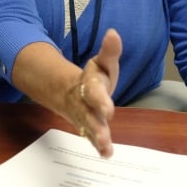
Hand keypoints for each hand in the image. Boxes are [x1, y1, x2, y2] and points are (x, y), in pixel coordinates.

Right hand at [69, 29, 121, 157]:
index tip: (109, 110)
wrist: (72, 91)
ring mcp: (85, 116)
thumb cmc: (94, 77)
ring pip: (89, 127)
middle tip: (104, 137)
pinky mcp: (87, 127)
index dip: (100, 100)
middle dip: (96, 125)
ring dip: (97, 138)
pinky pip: (90, 136)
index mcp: (90, 83)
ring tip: (105, 148)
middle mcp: (85, 102)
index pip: (94, 91)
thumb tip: (114, 33)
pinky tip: (106, 154)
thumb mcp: (102, 62)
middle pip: (89, 114)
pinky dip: (97, 145)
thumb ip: (109, 51)